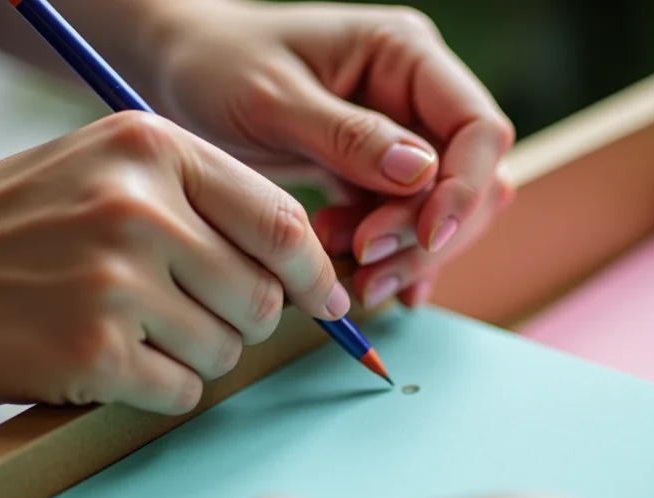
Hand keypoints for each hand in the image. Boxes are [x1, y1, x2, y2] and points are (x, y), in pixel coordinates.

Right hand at [0, 112, 347, 412]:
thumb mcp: (111, 173)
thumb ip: (210, 205)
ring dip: (193, 357)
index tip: (323, 300)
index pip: (282, 222)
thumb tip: (316, 274)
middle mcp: (136, 206)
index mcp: (151, 147)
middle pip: (263, 296)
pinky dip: (156, 390)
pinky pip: (182, 392)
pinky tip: (105, 360)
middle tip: (182, 315)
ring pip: (227, 350)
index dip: (314, 274)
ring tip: (127, 329)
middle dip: (242, 321)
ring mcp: (113, 280)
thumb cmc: (26, 230)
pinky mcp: (92, 351)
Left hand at [144, 1, 515, 309]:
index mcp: (406, 55)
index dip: (465, 187)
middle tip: (365, 262)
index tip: (425, 234)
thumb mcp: (272, 98)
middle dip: (427, 233)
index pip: (479, 128)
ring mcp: (402, 137)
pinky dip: (392, 260)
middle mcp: (417, 95)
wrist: (174, 71)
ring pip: (441, 212)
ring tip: (343, 269)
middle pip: (471, 181)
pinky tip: (369, 285)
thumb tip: (423, 173)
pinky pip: (406, 225)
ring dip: (404, 254)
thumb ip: (349, 137)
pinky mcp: (378, 174)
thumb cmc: (214, 64)